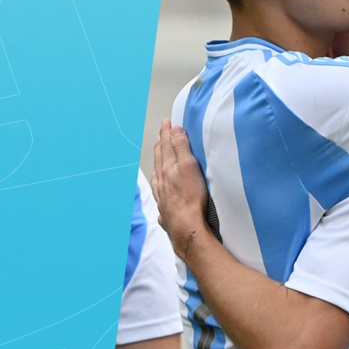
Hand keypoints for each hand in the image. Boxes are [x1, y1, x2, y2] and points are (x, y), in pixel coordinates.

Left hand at [151, 119, 210, 258]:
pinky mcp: (165, 209)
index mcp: (167, 168)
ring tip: (159, 156)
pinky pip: (159, 192)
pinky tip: (160, 187)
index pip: (166, 145)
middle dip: (161, 145)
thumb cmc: (190, 197)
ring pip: (157, 175)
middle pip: (159, 159)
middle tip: (162, 135)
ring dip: (158, 163)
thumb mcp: (189, 166)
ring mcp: (162, 195)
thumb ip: (181, 148)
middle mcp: (162, 180)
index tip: (166, 122)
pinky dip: (158, 184)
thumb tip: (173, 130)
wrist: (185, 226)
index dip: (167, 132)